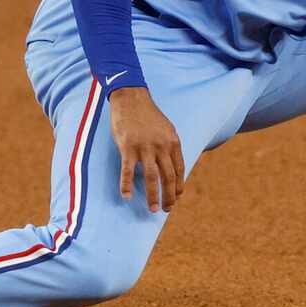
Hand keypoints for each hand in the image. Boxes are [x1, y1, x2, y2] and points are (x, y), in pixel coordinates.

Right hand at [108, 86, 186, 212]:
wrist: (132, 98)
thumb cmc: (148, 115)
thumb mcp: (167, 129)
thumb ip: (170, 146)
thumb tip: (173, 163)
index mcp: (173, 143)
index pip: (179, 169)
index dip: (179, 185)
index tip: (177, 197)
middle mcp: (161, 147)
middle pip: (168, 177)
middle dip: (169, 195)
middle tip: (167, 209)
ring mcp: (144, 147)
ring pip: (151, 177)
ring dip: (153, 195)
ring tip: (154, 209)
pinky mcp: (127, 147)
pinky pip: (127, 170)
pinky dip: (126, 184)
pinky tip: (126, 196)